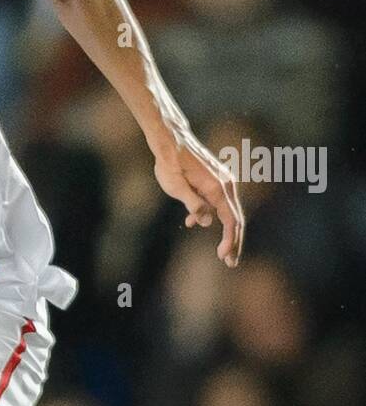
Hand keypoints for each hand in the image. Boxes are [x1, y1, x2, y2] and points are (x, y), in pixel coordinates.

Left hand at [152, 131, 244, 266]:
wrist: (171, 141)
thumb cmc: (170, 164)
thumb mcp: (175, 187)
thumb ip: (192, 204)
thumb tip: (206, 221)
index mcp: (218, 188)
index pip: (231, 219)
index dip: (230, 240)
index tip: (224, 257)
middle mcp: (226, 184)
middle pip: (236, 218)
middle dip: (233, 242)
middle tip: (231, 263)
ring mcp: (223, 182)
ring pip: (229, 212)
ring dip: (224, 232)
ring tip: (222, 253)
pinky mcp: (216, 181)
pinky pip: (219, 203)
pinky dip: (210, 215)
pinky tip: (192, 222)